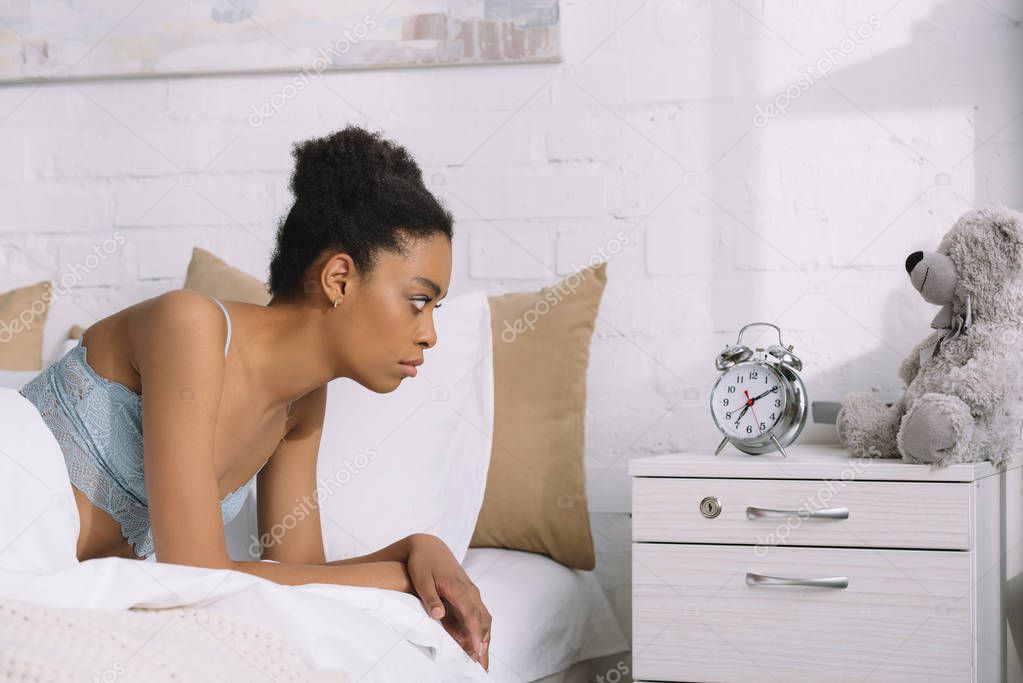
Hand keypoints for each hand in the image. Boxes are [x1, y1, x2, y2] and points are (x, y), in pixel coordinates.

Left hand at [404, 533, 491, 670]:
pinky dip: (481, 631)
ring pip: (484, 618)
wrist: (429, 546)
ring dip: (485, 639)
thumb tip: (438, 614)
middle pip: (483, 619)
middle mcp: (469, 590)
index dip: (475, 633)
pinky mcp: (469, 595)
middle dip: (484, 642)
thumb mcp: (421, 579)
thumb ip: (430, 598)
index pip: (471, 613)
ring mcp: (471, 592)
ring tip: (482, 660)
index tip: (476, 650)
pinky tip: (477, 645)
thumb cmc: (422, 563)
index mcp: (458, 587)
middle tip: (482, 665)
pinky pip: (479, 614)